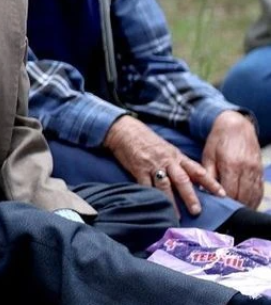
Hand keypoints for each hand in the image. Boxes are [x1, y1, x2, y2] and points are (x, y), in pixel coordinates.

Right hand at [104, 114, 225, 215]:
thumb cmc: (148, 141)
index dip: (210, 182)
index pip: (197, 170)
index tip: (222, 194)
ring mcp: (152, 165)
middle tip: (197, 211)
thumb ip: (181, 164)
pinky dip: (150, 196)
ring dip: (171, 201)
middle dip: (190, 196)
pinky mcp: (138, 169)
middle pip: (182, 180)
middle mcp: (168, 161)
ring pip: (165, 185)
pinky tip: (154, 206)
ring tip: (176, 216)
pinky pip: (145, 185)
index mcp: (177, 156)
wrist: (125, 131)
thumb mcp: (168, 150)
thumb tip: (196, 181)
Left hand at [203, 110, 263, 207]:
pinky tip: (247, 206)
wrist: (236, 126)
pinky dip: (254, 200)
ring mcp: (255, 171)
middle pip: (243, 196)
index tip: (218, 211)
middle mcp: (246, 169)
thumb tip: (203, 191)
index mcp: (231, 165)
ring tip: (236, 215)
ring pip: (253, 195)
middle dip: (235, 207)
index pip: (230, 191)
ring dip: (246, 206)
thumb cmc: (218, 141)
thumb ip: (207, 174)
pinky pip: (259, 190)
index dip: (224, 203)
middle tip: (226, 217)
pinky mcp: (260, 171)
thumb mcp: (208, 156)